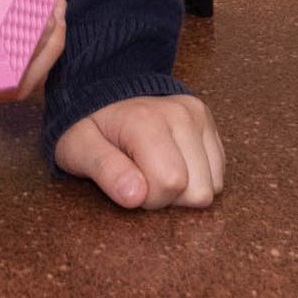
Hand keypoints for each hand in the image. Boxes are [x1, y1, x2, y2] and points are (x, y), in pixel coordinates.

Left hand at [54, 94, 224, 210]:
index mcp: (145, 121)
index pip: (170, 184)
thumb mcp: (78, 149)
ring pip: (213, 186)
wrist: (108, 97)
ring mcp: (198, 116)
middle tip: (143, 179)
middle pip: (197, 190)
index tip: (128, 185)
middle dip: (169, 198)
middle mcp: (180, 114)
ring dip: (186, 190)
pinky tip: (174, 164)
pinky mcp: (209, 122)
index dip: (148, 199)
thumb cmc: (91, 128)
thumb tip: (136, 196)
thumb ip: (104, 170)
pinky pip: (219, 173)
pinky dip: (198, 178)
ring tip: (157, 170)